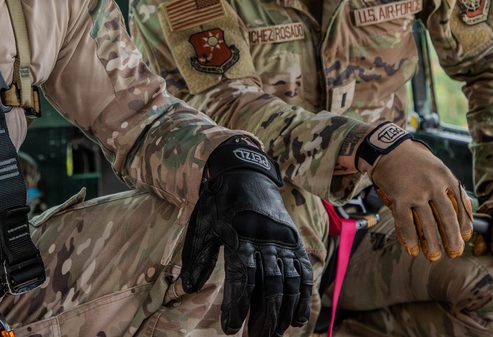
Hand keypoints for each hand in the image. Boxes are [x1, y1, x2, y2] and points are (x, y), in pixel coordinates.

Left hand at [181, 137, 312, 336]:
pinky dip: (303, 296)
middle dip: (264, 318)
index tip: (231, 329)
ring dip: (284, 312)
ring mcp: (283, 241)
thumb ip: (199, 257)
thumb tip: (188, 287)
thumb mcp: (204, 226)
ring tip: (276, 333)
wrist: (245, 173)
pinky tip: (298, 317)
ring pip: (289, 283)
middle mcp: (265, 241)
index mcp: (240, 238)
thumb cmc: (219, 202)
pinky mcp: (293, 241)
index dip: (238, 306)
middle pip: (270, 287)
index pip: (242, 279)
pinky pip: (303, 271)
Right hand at [357, 123, 472, 260]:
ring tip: (434, 256)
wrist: (388, 148)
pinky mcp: (398, 198)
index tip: (466, 237)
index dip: (465, 225)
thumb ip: (452, 187)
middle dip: (452, 239)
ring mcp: (415, 192)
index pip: (460, 206)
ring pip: (427, 225)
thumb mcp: (438, 167)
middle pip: (447, 218)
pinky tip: (412, 249)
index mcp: (446, 177)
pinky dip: (409, 238)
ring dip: (431, 244)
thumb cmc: (415, 160)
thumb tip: (468, 209)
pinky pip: (405, 223)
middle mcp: (433, 185)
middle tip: (455, 252)